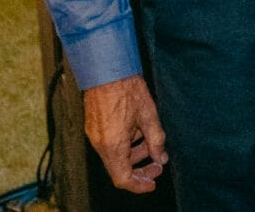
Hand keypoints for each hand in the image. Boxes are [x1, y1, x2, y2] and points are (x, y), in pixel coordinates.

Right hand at [83, 74, 168, 193]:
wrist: (107, 69)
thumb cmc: (127, 89)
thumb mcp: (149, 115)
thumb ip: (156, 140)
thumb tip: (161, 157)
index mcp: (113, 145)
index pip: (123, 178)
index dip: (139, 184)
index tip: (153, 181)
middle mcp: (100, 144)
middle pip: (119, 169)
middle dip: (140, 168)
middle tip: (158, 161)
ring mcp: (95, 135)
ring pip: (115, 156)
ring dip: (134, 153)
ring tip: (150, 139)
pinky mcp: (93, 127)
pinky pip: (110, 144)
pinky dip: (125, 143)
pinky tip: (137, 130)